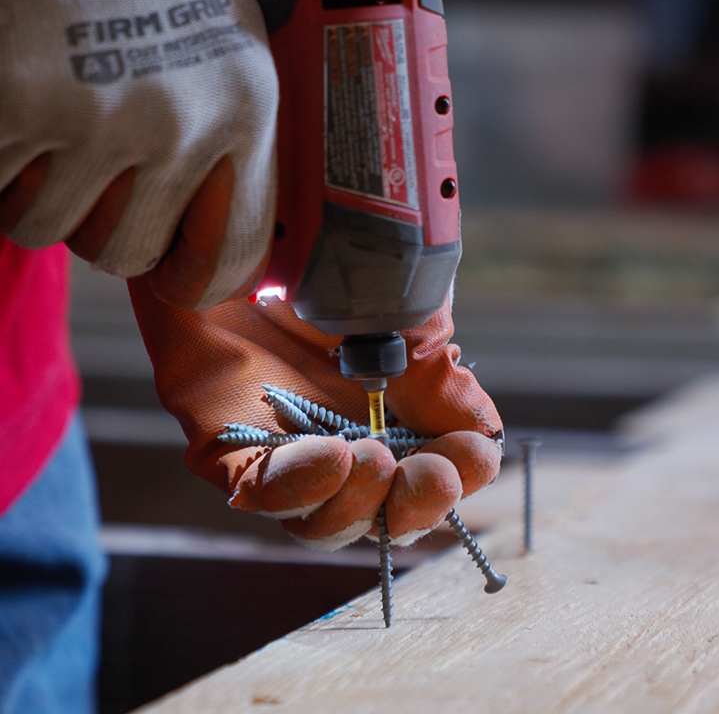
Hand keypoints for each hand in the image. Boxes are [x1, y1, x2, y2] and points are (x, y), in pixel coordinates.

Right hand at [0, 0, 276, 307]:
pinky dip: (0, 162)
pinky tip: (22, 103)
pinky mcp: (17, 100)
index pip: (234, 256)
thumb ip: (236, 160)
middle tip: (96, 159)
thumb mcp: (234, 67)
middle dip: (100, 221)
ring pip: (50, 229)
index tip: (172, 273)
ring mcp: (99, 111)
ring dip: (41, 190)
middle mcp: (183, 118)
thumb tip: (225, 266)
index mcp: (247, 114)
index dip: (195, 278)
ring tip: (56, 120)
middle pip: (128, 255)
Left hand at [128, 278, 502, 549]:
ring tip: (377, 461)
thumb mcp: (398, 306)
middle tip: (434, 478)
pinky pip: (261, 489)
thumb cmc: (321, 251)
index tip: (473, 455)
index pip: (435, 465)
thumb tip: (485, 436)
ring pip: (325, 517)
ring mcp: (282, 444)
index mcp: (390, 405)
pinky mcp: (225, 441)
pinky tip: (336, 458)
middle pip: (383, 509)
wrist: (243, 208)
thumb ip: (436, 375)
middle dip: (416, 506)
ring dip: (362, 505)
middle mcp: (340, 433)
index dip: (460, 472)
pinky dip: (303, 486)